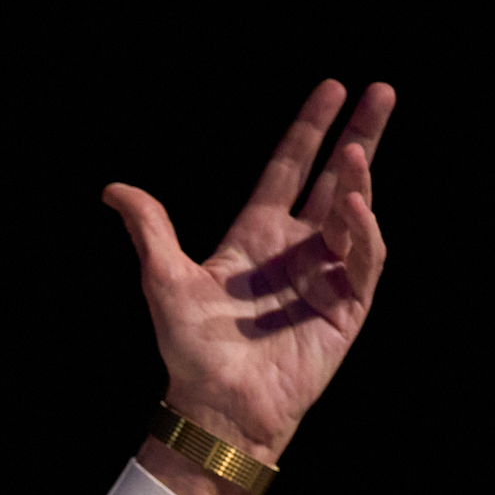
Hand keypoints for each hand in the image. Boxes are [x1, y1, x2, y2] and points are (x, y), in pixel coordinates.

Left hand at [104, 80, 393, 494]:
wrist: (217, 407)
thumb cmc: (190, 350)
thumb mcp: (164, 281)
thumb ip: (150, 230)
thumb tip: (113, 188)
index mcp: (255, 237)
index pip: (289, 169)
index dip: (309, 130)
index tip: (331, 88)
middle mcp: (294, 251)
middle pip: (333, 181)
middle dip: (358, 136)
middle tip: (381, 90)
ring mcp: (323, 277)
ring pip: (352, 215)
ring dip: (358, 180)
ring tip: (356, 150)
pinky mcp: (345, 309)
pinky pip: (363, 260)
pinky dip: (364, 232)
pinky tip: (355, 205)